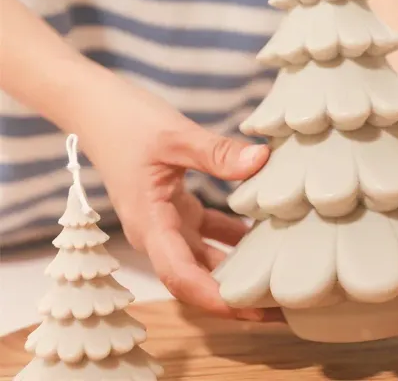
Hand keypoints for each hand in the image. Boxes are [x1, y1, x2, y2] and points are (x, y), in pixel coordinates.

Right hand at [73, 74, 279, 321]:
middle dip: (235, 294)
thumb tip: (262, 160)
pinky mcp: (177, 207)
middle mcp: (158, 232)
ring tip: (279, 274)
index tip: (252, 309)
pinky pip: (209, 231)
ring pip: (205, 257)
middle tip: (280, 303)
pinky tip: (266, 231)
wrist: (98, 108)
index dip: (215, 298)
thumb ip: (217, 153)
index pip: (181, 276)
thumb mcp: (175, 136)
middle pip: (197, 277)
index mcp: (150, 225)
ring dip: (238, 267)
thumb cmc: (126, 122)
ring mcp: (168, 221)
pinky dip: (234, 235)